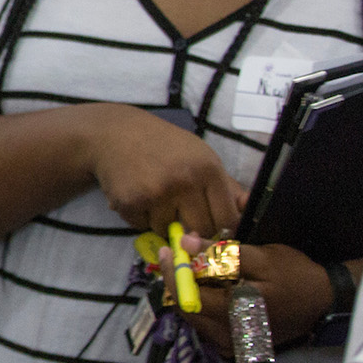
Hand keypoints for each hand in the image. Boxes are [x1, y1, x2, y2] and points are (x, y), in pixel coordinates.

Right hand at [83, 105, 245, 237]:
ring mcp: (156, 193)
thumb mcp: (200, 155)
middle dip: (193, 228)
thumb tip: (246, 211)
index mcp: (208, 170)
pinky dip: (140, 218)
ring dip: (163, 222)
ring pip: (169, 230)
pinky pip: (142, 226)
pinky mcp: (130, 202)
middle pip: (200, 230)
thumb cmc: (164, 144)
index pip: (228, 220)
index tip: (213, 227)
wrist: (115, 133)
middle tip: (182, 215)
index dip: (222, 229)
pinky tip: (137, 197)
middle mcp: (185, 181)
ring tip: (155, 199)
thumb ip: (225, 185)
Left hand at [159, 236, 334, 358]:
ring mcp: (230, 340)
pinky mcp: (234, 340)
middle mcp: (227, 333)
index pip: (186, 295)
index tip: (169, 249)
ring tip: (193, 265)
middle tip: (180, 255)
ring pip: (193, 314)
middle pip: (185, 306)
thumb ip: (221, 253)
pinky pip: (205, 321)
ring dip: (189, 289)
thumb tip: (186, 242)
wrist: (324, 300)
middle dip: (178, 279)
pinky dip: (201, 300)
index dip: (173, 271)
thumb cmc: (296, 275)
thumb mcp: (262, 257)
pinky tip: (208, 283)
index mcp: (233, 312)